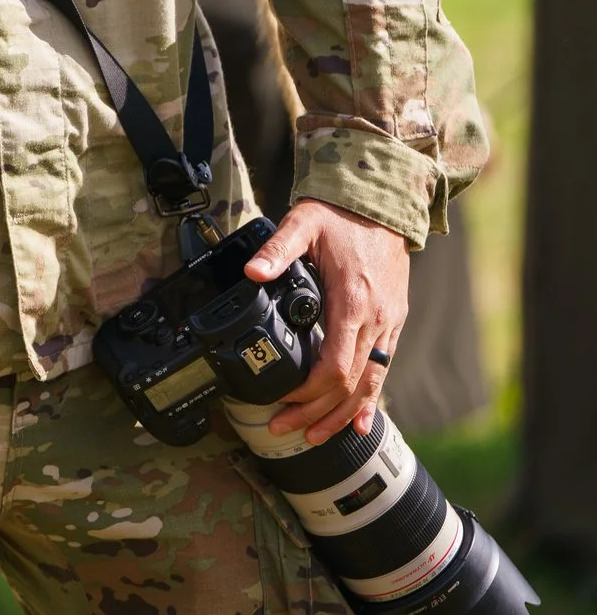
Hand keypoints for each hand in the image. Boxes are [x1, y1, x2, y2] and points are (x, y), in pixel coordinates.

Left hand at [246, 198, 409, 443]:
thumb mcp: (302, 224)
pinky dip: (370, 400)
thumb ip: (276, 249)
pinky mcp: (392, 323)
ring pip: (369, 384)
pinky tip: (358, 423)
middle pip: (349, 385)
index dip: (308, 392)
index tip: (282, 401)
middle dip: (317, 413)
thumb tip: (252, 272)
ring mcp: (388, 325)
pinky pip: (383, 370)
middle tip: (284, 429)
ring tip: (313, 436)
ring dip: (341, 415)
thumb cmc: (339, 216)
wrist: (382, 206)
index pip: (334, 366)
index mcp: (352, 303)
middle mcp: (376, 321)